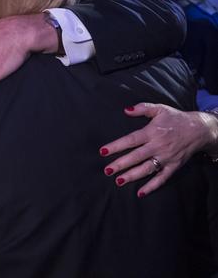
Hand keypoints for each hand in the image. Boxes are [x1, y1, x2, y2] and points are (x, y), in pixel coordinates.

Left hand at [100, 103, 217, 196]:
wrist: (199, 129)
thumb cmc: (176, 118)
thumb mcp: (160, 109)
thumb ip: (142, 108)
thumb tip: (126, 110)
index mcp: (152, 132)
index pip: (131, 140)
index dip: (116, 146)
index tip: (103, 151)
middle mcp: (158, 146)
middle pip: (136, 157)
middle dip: (120, 164)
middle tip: (107, 170)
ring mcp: (166, 158)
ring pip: (147, 169)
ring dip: (132, 176)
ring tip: (119, 181)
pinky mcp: (174, 166)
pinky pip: (162, 178)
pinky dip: (152, 186)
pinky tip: (140, 193)